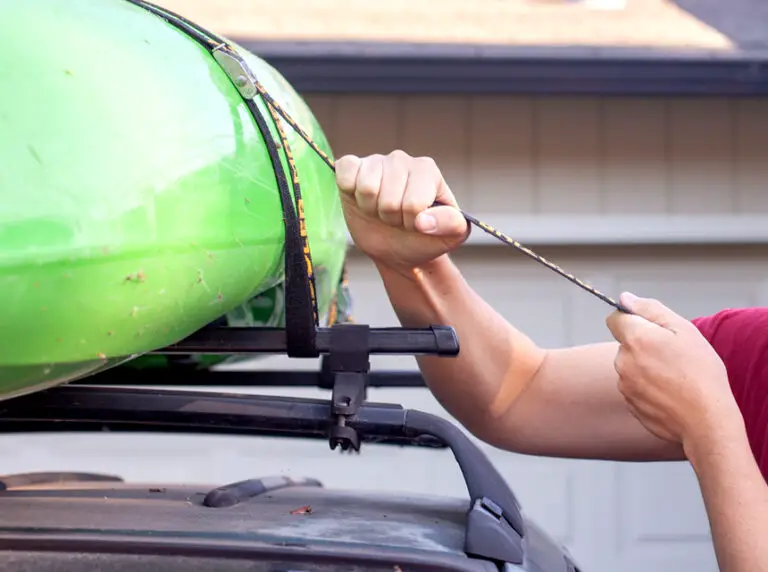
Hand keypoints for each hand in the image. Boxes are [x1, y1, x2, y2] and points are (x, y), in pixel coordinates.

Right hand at [335, 150, 469, 270]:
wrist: (397, 248)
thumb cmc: (425, 237)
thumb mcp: (451, 236)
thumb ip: (449, 225)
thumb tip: (423, 220)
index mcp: (428, 171)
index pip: (413, 203)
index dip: (410, 221)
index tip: (415, 223)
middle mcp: (402, 160)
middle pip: (388, 200)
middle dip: (391, 218)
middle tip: (396, 219)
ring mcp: (376, 161)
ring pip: (366, 188)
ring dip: (371, 209)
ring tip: (380, 210)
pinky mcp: (352, 166)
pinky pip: (345, 171)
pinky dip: (349, 190)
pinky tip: (360, 198)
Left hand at [605, 292, 741, 449]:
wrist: (706, 421)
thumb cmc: (701, 374)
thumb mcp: (684, 331)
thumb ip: (650, 310)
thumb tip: (625, 298)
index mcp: (635, 339)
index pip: (614, 319)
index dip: (632, 320)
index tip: (651, 329)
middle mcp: (622, 361)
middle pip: (625, 344)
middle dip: (643, 345)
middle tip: (673, 356)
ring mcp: (624, 385)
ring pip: (630, 366)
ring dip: (645, 367)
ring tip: (674, 376)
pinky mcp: (629, 404)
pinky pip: (634, 387)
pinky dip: (648, 387)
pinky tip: (669, 392)